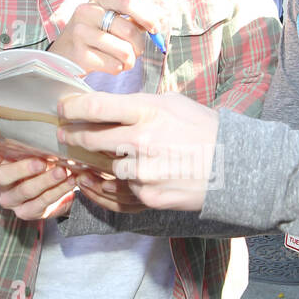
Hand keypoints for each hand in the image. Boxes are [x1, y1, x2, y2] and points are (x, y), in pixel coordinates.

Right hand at [0, 148, 77, 220]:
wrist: (57, 191)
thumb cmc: (42, 166)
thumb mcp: (34, 153)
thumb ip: (28, 145)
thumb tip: (33, 129)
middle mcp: (1, 185)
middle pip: (3, 176)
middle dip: (23, 168)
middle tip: (42, 162)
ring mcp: (13, 201)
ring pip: (26, 190)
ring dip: (46, 180)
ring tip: (63, 171)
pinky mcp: (27, 213)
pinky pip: (42, 202)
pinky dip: (58, 191)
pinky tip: (70, 182)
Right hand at [49, 0, 163, 76]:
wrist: (62, 56)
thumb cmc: (94, 37)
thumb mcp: (111, 20)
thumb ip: (136, 17)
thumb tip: (163, 16)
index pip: (126, 1)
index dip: (146, 15)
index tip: (155, 28)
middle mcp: (86, 12)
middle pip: (128, 29)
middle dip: (139, 45)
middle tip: (137, 51)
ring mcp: (80, 33)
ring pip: (123, 50)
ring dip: (129, 60)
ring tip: (124, 60)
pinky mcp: (79, 55)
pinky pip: (113, 65)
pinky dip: (118, 69)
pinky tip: (109, 65)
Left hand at [57, 91, 218, 210]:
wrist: (235, 166)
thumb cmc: (204, 129)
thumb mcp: (173, 103)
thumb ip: (139, 104)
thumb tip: (106, 106)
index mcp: (148, 111)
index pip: (96, 106)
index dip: (72, 107)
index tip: (62, 109)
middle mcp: (142, 140)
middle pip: (91, 138)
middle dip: (72, 136)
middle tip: (64, 135)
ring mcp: (144, 171)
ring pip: (104, 167)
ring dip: (92, 164)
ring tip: (89, 160)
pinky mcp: (148, 195)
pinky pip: (118, 192)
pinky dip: (107, 187)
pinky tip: (101, 181)